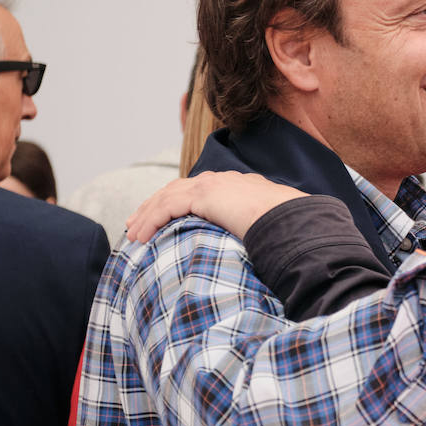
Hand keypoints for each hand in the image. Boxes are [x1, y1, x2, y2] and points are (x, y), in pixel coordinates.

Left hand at [125, 171, 306, 242]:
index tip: (163, 217)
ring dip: (147, 216)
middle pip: (176, 189)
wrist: (291, 217)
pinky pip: (167, 208)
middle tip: (137, 223)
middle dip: (153, 205)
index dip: (176, 202)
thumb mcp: (269, 224)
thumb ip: (257, 227)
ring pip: (167, 197)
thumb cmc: (287, 226)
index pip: (198, 189)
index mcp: (235, 185)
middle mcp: (221, 180)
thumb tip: (260, 246)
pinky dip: (151, 221)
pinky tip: (142, 236)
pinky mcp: (203, 196)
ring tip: (134, 234)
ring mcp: (211, 185)